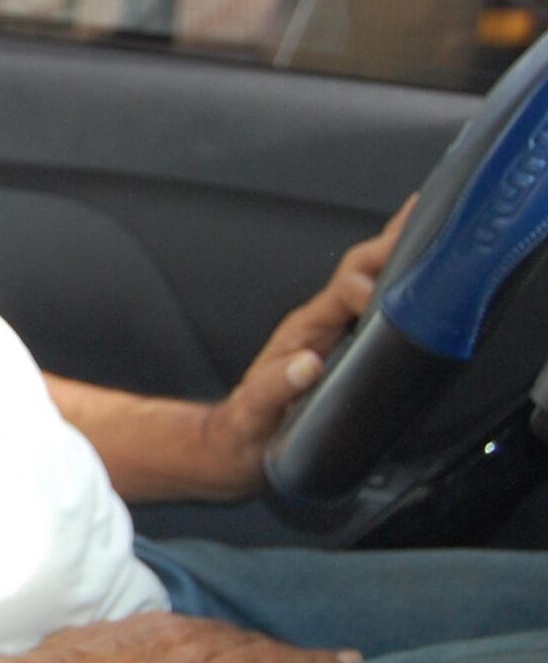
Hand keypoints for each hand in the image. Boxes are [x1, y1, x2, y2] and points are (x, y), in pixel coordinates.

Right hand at [12, 612, 360, 662]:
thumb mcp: (78, 645)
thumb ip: (110, 647)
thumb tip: (110, 651)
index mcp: (152, 629)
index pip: (212, 633)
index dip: (243, 641)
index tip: (260, 647)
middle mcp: (184, 647)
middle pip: (252, 645)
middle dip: (295, 652)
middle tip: (335, 656)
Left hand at [195, 198, 413, 496]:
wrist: (239, 444)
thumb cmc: (249, 425)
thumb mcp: (256, 411)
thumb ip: (276, 388)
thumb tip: (306, 366)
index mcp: (303, 331)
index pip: (343, 292)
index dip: (367, 287)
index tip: (388, 294)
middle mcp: (320, 324)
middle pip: (358, 271)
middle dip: (388, 245)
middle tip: (423, 217)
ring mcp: (333, 333)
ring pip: (367, 281)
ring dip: (394, 253)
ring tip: (424, 225)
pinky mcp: (344, 347)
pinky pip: (373, 306)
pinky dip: (395, 282)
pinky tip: (414, 274)